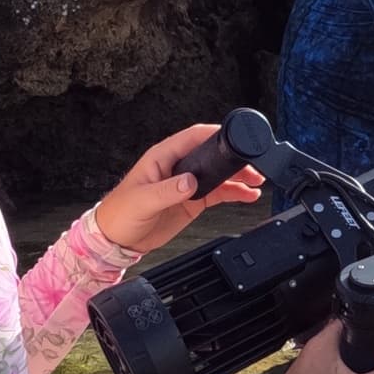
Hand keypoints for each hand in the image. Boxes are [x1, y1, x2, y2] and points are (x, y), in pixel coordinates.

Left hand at [94, 123, 263, 255]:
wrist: (116, 239)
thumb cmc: (120, 213)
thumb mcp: (142, 200)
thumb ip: (167, 191)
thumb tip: (190, 181)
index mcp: (163, 157)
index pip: (193, 137)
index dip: (214, 134)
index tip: (233, 137)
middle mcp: (177, 167)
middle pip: (211, 155)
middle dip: (233, 159)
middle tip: (252, 166)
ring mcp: (186, 184)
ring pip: (218, 175)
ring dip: (238, 177)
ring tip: (256, 180)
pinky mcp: (192, 201)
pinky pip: (218, 193)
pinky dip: (234, 193)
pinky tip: (247, 195)